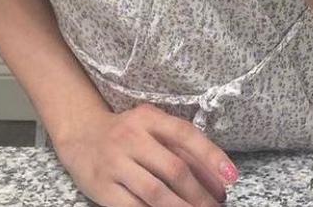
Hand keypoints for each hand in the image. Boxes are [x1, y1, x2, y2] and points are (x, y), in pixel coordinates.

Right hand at [53, 103, 238, 206]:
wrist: (81, 136)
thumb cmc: (127, 134)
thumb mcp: (151, 128)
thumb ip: (180, 148)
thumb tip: (218, 179)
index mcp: (148, 118)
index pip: (184, 134)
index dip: (211, 155)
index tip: (232, 177)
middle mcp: (131, 137)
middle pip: (174, 169)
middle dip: (200, 194)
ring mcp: (115, 163)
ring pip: (156, 193)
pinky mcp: (103, 188)